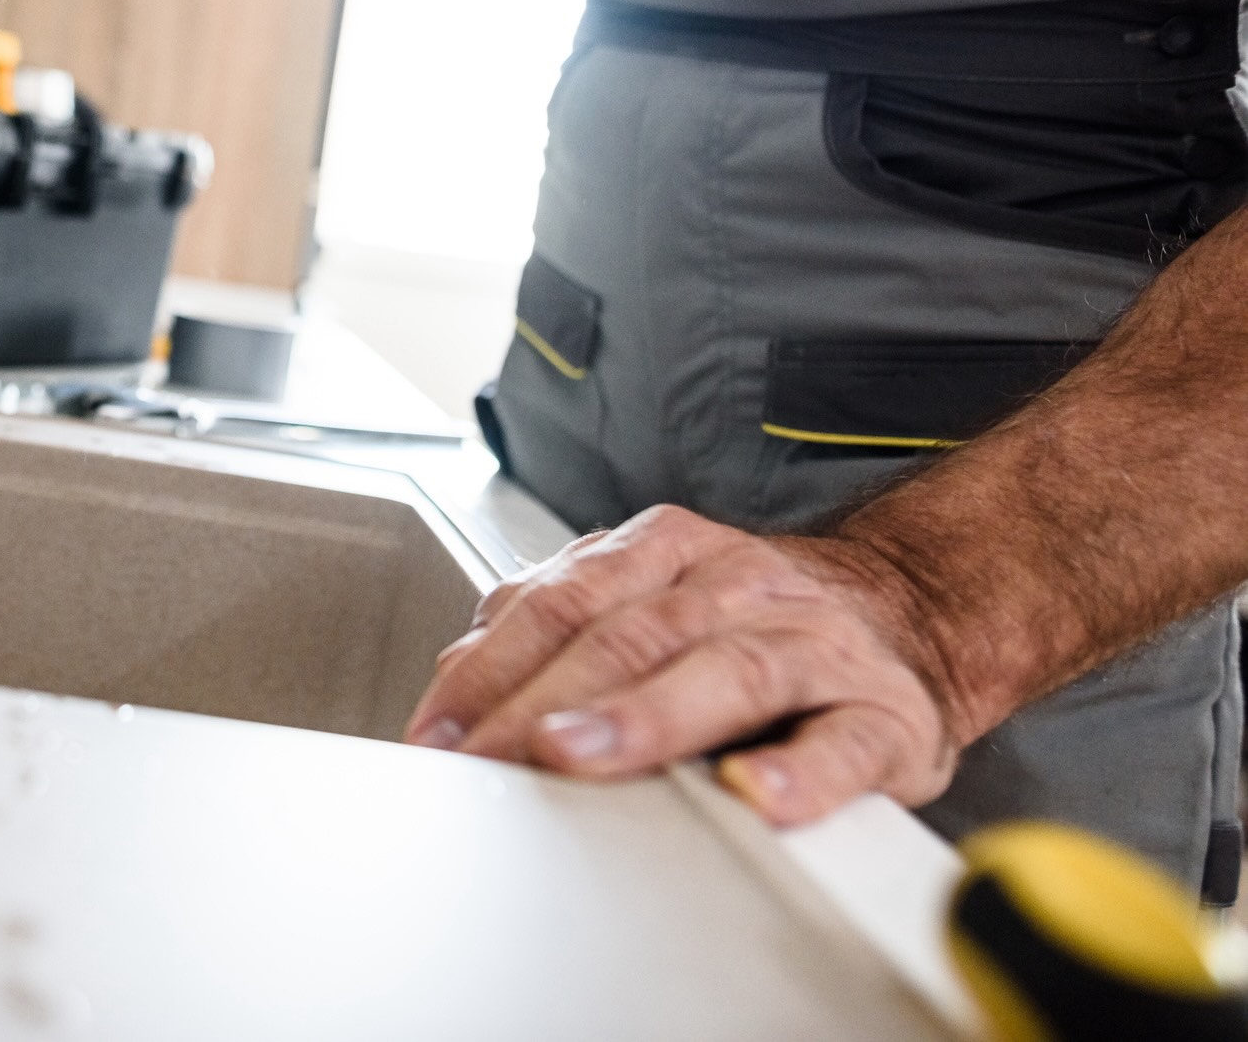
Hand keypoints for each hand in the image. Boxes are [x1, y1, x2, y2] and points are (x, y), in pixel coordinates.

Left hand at [404, 506, 964, 824]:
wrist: (911, 611)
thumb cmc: (754, 622)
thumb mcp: (651, 595)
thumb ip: (556, 623)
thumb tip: (459, 676)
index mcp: (670, 553)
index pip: (563, 600)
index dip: (492, 666)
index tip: (439, 731)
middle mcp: (740, 585)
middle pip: (630, 636)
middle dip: (546, 699)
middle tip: (490, 755)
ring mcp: (818, 645)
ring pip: (729, 672)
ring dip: (647, 718)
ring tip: (582, 758)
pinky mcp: (888, 715)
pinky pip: (846, 743)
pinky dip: (802, 774)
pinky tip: (757, 797)